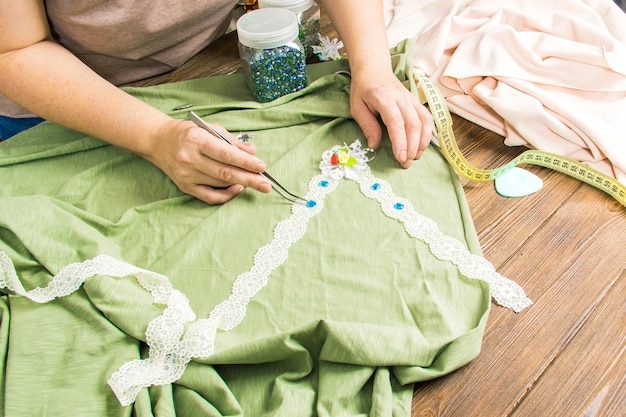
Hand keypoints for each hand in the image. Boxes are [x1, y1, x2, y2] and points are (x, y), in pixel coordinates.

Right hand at [148, 119, 272, 203]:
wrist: (157, 141)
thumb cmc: (188, 133)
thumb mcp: (209, 128)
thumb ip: (231, 141)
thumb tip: (253, 153)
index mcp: (196, 140)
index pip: (226, 154)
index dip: (245, 162)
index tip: (262, 167)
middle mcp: (189, 158)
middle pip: (225, 173)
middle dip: (249, 179)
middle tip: (266, 185)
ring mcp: (186, 175)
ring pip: (219, 184)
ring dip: (240, 184)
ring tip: (255, 183)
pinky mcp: (184, 186)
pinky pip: (209, 196)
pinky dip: (226, 195)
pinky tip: (237, 189)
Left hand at [349, 70, 432, 167]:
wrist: (374, 69)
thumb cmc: (363, 89)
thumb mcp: (356, 107)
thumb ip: (367, 126)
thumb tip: (374, 145)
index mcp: (383, 98)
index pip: (396, 122)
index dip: (400, 141)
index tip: (400, 157)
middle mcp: (401, 98)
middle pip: (413, 124)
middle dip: (411, 146)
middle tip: (406, 163)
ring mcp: (411, 99)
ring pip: (424, 121)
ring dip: (422, 141)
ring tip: (415, 156)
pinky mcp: (416, 101)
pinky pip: (427, 117)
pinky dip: (427, 133)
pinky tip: (422, 144)